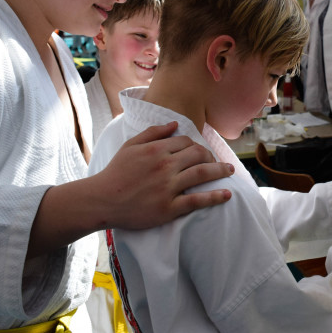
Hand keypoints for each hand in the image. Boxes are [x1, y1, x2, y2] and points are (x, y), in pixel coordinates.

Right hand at [30, 123, 233, 257]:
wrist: (101, 200)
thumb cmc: (115, 172)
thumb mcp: (130, 146)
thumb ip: (153, 132)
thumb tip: (175, 124)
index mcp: (156, 149)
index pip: (186, 142)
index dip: (196, 145)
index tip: (201, 152)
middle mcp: (165, 166)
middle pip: (198, 155)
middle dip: (211, 156)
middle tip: (218, 161)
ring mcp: (168, 187)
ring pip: (202, 174)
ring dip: (220, 171)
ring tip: (230, 171)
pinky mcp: (169, 208)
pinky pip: (197, 200)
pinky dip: (215, 197)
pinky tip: (227, 194)